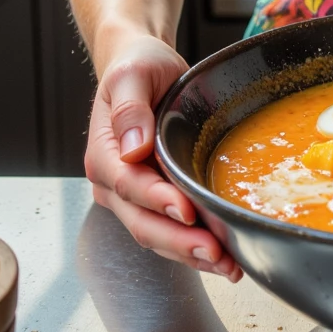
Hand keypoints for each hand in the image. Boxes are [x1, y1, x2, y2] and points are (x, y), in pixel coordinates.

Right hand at [84, 34, 242, 281]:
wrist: (144, 68)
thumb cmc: (137, 67)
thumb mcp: (131, 75)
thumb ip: (128, 108)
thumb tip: (133, 147)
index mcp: (104, 154)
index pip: (128, 185)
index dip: (157, 201)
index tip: (186, 210)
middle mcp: (114, 183)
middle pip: (143, 222)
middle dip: (179, 241)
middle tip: (215, 252)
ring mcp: (135, 196)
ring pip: (158, 235)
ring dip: (191, 253)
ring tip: (228, 265)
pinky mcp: (157, 199)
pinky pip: (173, 229)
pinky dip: (195, 246)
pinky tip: (224, 257)